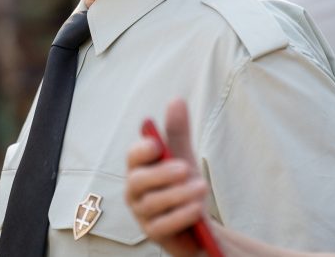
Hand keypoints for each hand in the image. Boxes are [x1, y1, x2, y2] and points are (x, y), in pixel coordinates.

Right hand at [125, 99, 209, 256]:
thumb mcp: (183, 156)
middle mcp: (136, 190)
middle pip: (138, 181)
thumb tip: (175, 100)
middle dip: (162, 174)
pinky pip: (162, 226)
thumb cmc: (184, 185)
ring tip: (201, 188)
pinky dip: (180, 216)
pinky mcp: (154, 234)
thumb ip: (177, 132)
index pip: (133, 157)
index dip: (142, 150)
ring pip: (152, 204)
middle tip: (186, 167)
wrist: (198, 222)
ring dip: (177, 195)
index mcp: (141, 168)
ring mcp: (142, 214)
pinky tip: (197, 210)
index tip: (157, 145)